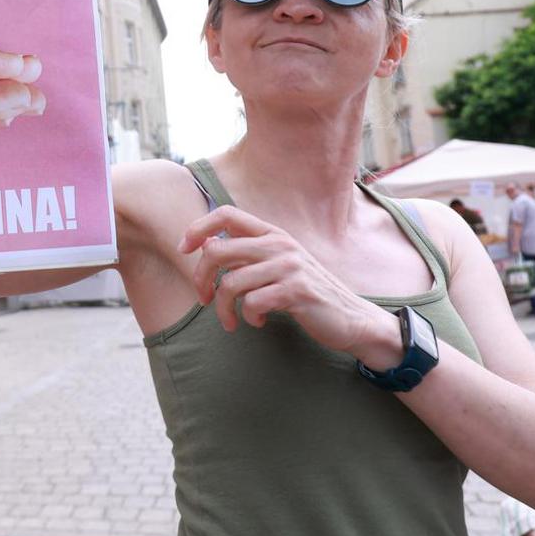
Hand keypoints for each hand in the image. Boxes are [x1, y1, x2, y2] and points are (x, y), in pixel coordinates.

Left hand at [178, 206, 391, 358]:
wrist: (350, 318)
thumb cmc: (306, 293)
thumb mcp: (277, 266)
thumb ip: (247, 255)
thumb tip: (206, 245)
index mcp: (273, 234)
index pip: (225, 213)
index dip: (197, 228)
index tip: (184, 249)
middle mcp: (280, 244)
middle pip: (217, 250)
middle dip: (200, 279)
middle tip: (204, 300)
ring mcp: (289, 266)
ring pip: (230, 283)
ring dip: (224, 309)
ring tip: (232, 321)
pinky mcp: (296, 291)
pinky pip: (252, 303)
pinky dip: (248, 317)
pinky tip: (259, 322)